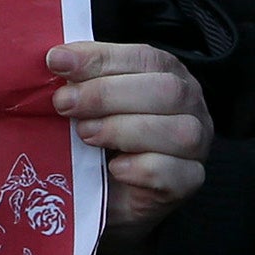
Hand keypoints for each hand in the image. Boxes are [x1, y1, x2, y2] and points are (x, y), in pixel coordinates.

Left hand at [47, 40, 213, 253]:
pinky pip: (176, 173)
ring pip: (178, 131)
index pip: (143, 57)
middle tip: (65, 104)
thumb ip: (81, 80)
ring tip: (85, 135)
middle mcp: (190, 104)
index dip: (100, 59)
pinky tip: (115, 168)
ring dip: (123, 130)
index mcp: (167, 72)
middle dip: (107, 94)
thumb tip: (58, 59)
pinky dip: (142, 169)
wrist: (105, 197)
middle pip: (165, 90)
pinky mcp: (190, 181)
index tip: (58, 62)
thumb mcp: (88, 103)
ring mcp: (196, 144)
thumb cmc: (99, 142)